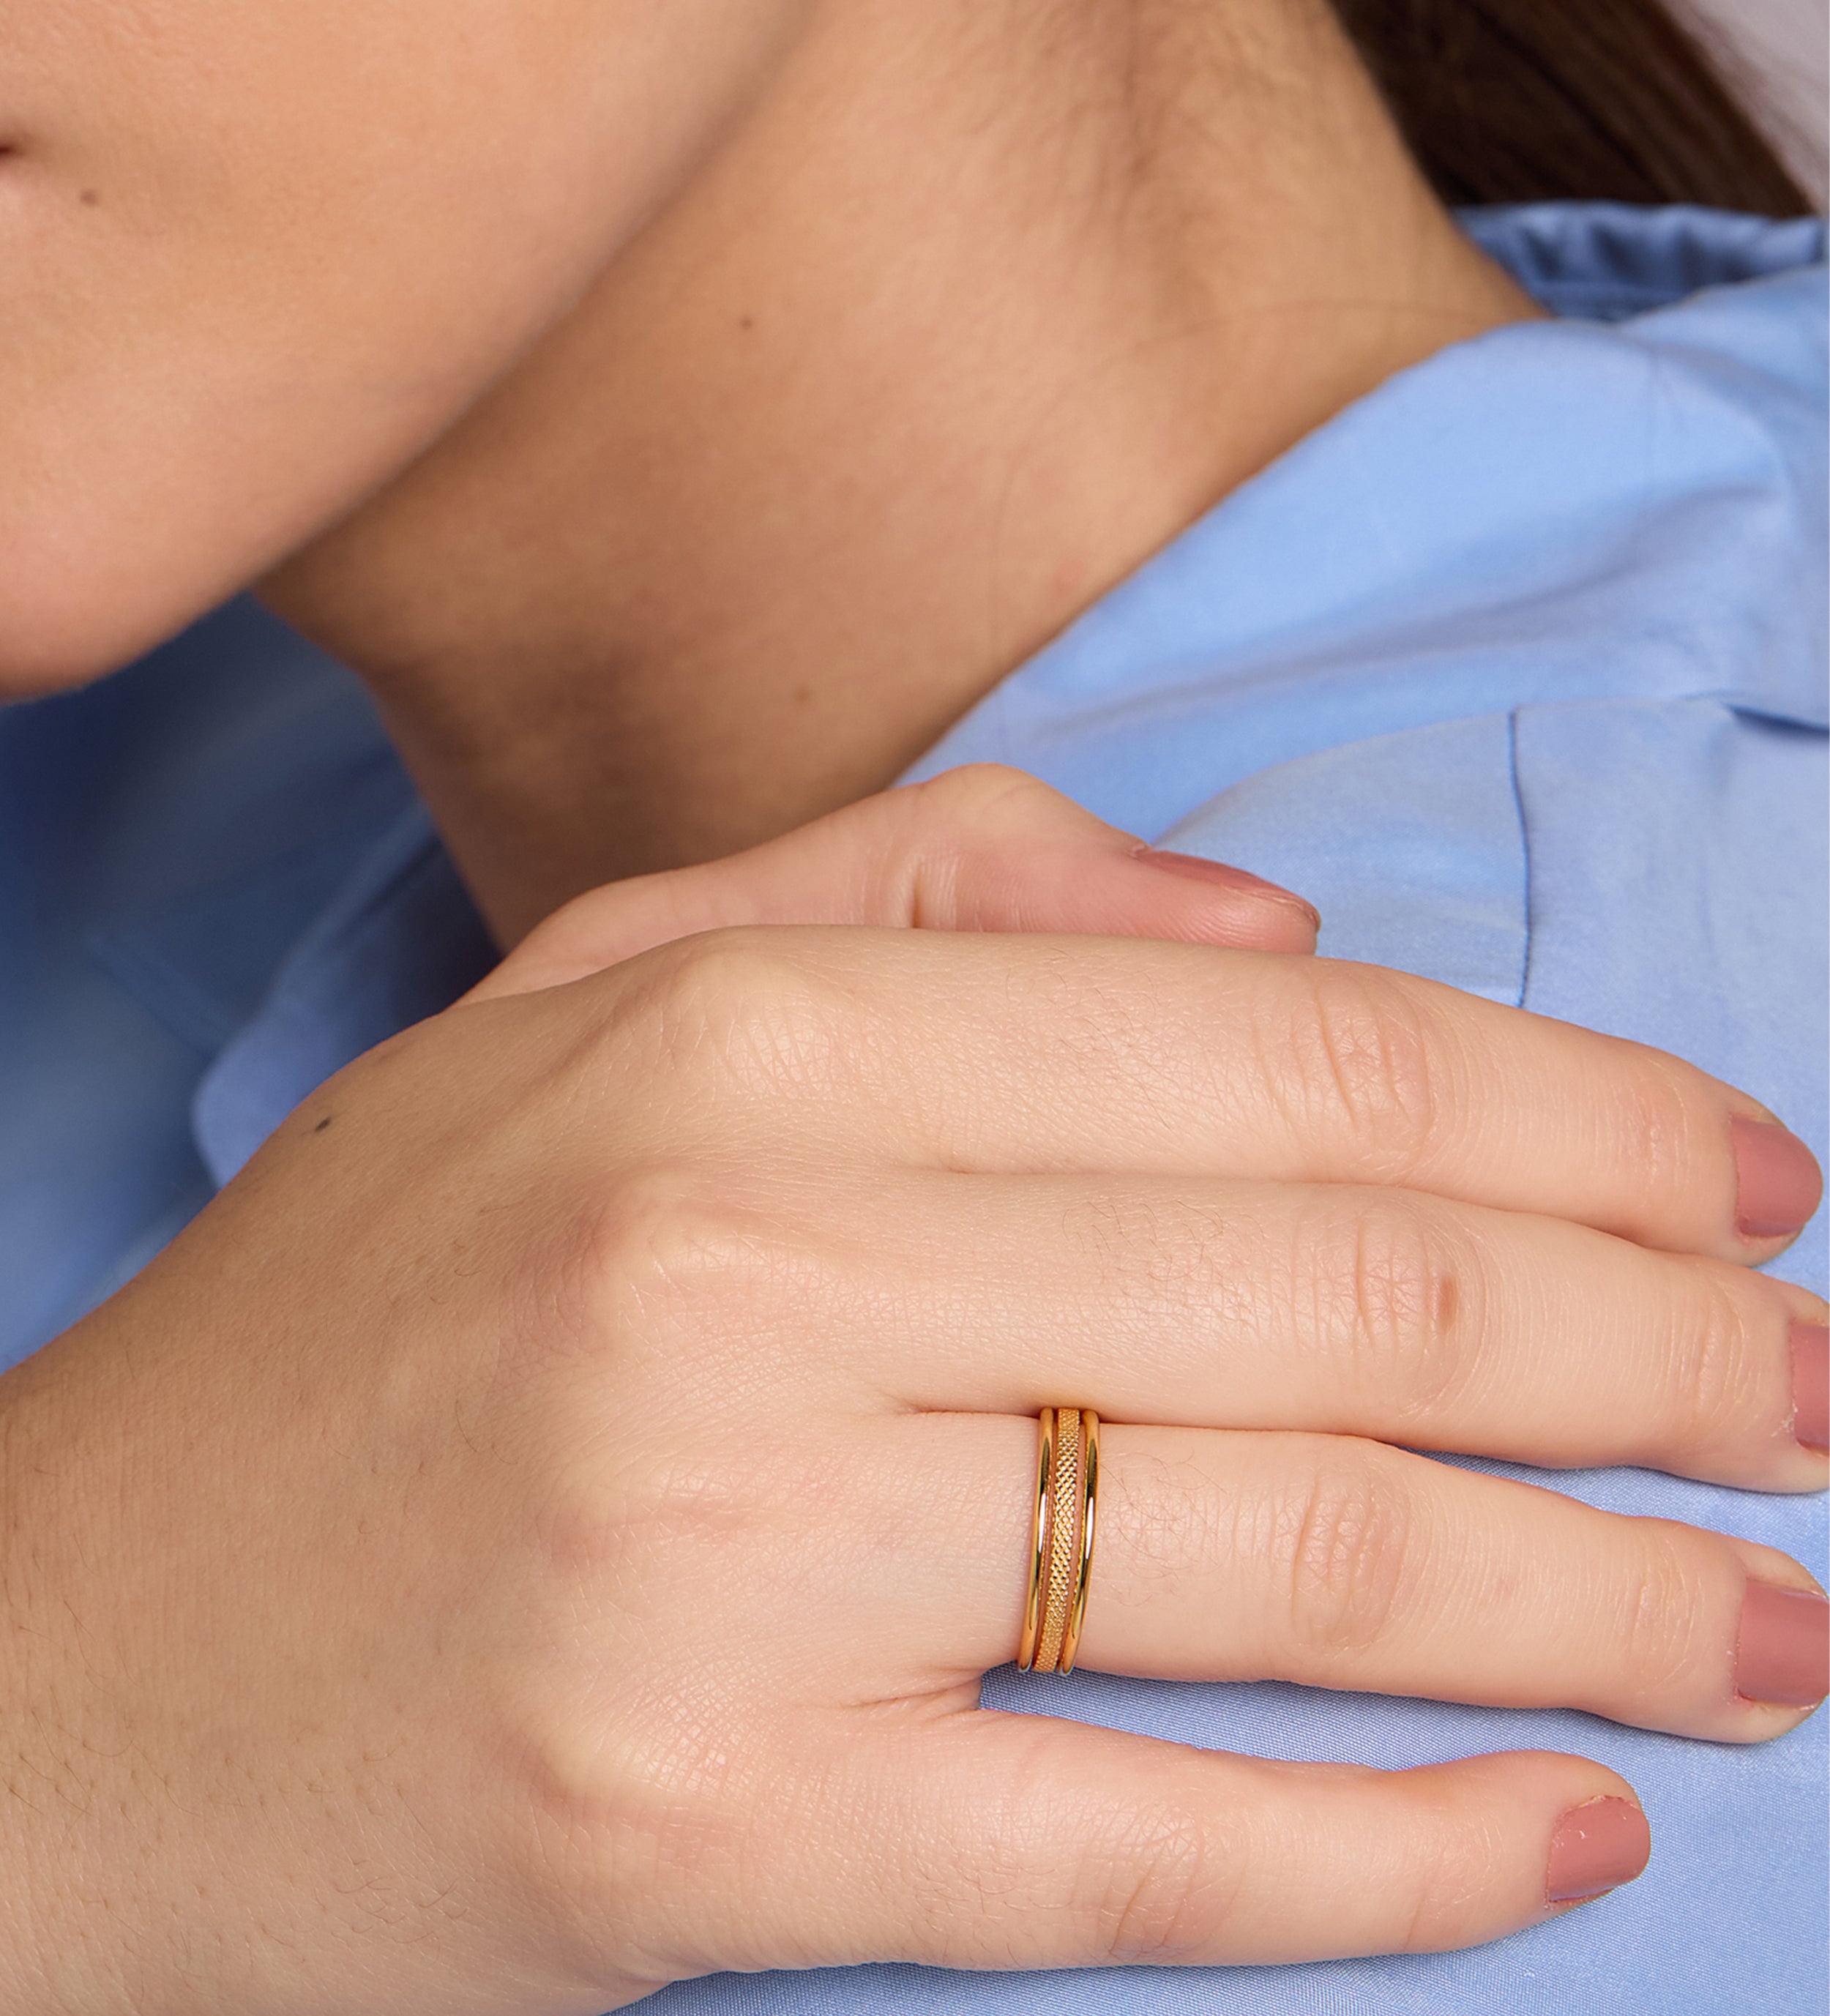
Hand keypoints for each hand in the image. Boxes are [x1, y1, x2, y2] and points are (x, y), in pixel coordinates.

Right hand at [1, 767, 1820, 2014]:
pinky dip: (1407, 1860)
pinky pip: (1152, 1852)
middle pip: (1345, 1302)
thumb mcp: (590, 1011)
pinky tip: (1574, 1836)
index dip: (1581, 1122)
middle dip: (1662, 1352)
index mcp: (746, 1045)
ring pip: (1299, 1564)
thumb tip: (1275, 933)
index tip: (1752, 1183)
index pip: (1289, 1064)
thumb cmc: (368, 1326)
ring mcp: (736, 1564)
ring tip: (1783, 1622)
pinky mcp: (714, 1831)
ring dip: (1605, 1599)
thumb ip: (928, 891)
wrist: (71, 1669)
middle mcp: (752, 1272)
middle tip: (1825, 1395)